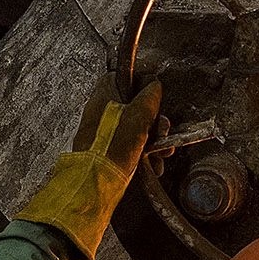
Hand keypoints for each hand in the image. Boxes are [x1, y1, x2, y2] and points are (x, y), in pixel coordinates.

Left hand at [17, 76, 163, 259]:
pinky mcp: (110, 151)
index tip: (155, 98)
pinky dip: (145, 153)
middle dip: (154, 120)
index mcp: (104, 94)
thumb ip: (149, 97)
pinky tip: (154, 164)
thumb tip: (155, 85)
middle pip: (136, 104)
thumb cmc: (113, 147)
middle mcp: (103, 111)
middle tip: (162, 131)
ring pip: (137, 127)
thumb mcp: (137, 116)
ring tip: (162, 153)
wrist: (96, 184)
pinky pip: (132, 146)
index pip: (125, 75)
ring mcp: (105, 132)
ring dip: (154, 140)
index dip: (143, 84)